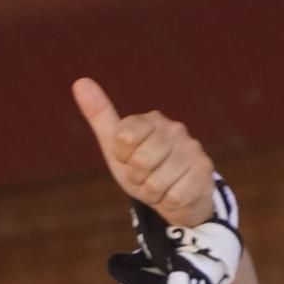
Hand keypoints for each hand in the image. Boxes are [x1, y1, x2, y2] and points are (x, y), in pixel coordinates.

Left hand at [73, 78, 215, 228]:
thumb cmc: (143, 169)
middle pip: (140, 162)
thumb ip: (99, 116)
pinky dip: (169, 202)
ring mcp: (192, 149)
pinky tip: (175, 193)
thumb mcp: (116, 146)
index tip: (129, 158)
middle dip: (138, 178)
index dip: (122, 157)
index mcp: (151, 120)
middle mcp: (174, 129)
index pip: (122, 138)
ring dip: (153, 193)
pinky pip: (174, 196)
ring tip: (161, 185)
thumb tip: (79, 82)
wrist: (177, 197)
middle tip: (145, 176)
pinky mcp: (204, 171)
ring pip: (156, 183)